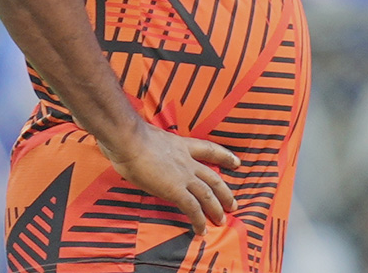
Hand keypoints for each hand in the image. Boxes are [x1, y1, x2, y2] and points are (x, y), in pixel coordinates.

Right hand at [98, 123, 240, 234]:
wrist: (130, 140)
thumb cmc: (132, 137)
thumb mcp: (152, 137)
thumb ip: (156, 146)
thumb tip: (145, 151)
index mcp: (182, 146)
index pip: (210, 150)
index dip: (225, 156)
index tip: (236, 162)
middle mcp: (187, 161)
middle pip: (213, 178)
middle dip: (225, 192)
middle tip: (233, 204)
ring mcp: (183, 176)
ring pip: (207, 194)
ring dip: (216, 209)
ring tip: (222, 220)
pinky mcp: (175, 190)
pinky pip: (192, 208)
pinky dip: (199, 220)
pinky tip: (202, 230)